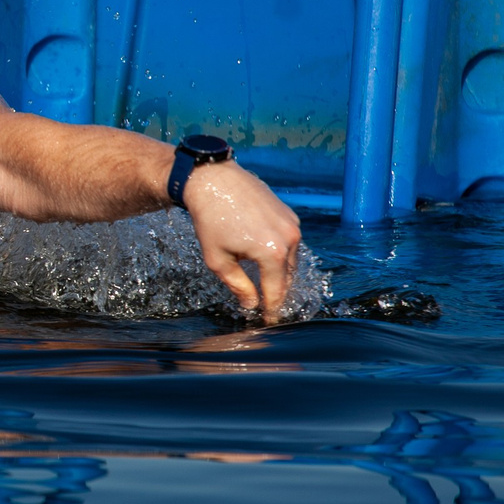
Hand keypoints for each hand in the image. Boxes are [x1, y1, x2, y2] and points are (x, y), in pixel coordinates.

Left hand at [182, 163, 300, 323]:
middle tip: (266, 307)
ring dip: (279, 272)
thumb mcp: (218, 260)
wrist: (213, 180)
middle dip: (276, 292)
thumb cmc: (210, 220)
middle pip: (287, 277)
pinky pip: (289, 242)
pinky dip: (279, 253)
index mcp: (272, 253)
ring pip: (290, 259)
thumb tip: (251, 304)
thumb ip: (238, 286)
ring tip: (265, 284)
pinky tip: (265, 258)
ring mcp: (292, 224)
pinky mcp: (290, 214)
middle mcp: (289, 239)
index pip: (276, 291)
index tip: (267, 323)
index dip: (271, 310)